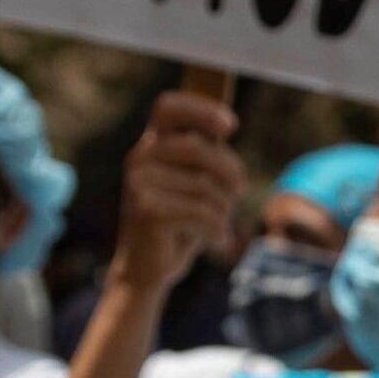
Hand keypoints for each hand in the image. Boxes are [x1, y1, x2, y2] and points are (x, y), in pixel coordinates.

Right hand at [115, 89, 250, 295]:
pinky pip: (202, 212)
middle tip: (239, 192)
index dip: (201, 109)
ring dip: (226, 208)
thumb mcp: (192, 185)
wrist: (145, 271)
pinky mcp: (146, 210)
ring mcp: (139, 183)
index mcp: (149, 146)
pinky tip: (216, 240)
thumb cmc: (177, 224)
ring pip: (207, 186)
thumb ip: (205, 157)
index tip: (230, 127)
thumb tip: (226, 124)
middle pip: (201, 148)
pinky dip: (218, 229)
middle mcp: (139, 158)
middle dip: (231, 171)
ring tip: (220, 222)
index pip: (168, 107)